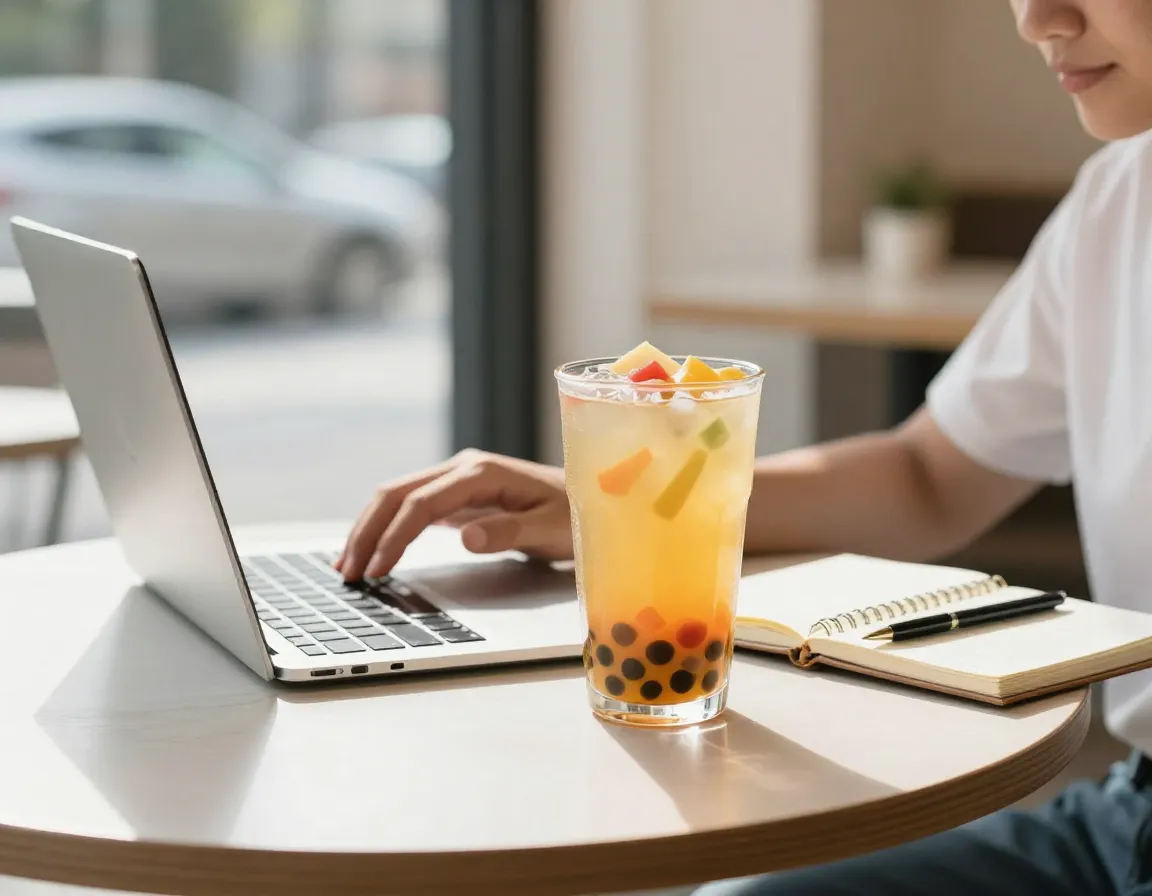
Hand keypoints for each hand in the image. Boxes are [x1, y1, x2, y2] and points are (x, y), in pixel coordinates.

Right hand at [334, 449, 572, 580]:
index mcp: (481, 472)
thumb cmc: (573, 515)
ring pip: (397, 497)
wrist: (590, 499)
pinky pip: (411, 506)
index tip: (377, 569)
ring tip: (347, 564)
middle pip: (397, 494)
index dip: (394, 537)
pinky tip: (373, 551)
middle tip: (346, 572)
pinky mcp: (456, 493)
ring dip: (370, 528)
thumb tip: (465, 536)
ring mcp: (456, 479)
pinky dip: (386, 527)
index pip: (421, 503)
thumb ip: (507, 532)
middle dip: (367, 531)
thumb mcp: (548, 529)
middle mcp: (462, 468)